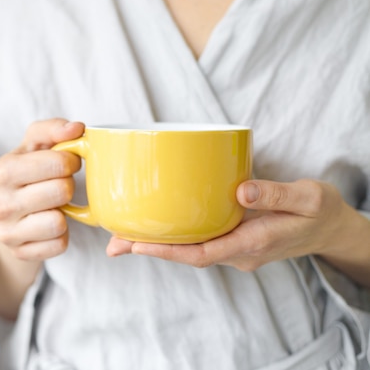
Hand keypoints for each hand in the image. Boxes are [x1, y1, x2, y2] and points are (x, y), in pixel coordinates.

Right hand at [0, 119, 83, 261]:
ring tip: (54, 207)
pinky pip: (59, 245)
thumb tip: (76, 128)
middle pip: (61, 191)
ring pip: (58, 222)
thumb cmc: (29, 173)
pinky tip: (50, 226)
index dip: (71, 161)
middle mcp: (0, 202)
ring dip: (65, 214)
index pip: (58, 163)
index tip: (68, 163)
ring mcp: (7, 231)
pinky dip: (62, 236)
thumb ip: (54, 129)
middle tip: (61, 186)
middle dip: (68, 187)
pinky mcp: (20, 252)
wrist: (10, 214)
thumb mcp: (35, 146)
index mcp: (4, 169)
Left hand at [106, 179, 362, 273]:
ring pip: (190, 249)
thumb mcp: (308, 197)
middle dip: (150, 249)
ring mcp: (236, 247)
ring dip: (158, 244)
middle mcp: (240, 251)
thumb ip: (276, 194)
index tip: (136, 244)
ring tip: (121, 235)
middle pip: (188, 254)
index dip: (168, 251)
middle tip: (113, 242)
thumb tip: (239, 191)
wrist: (332, 228)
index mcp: (255, 243)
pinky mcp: (233, 237)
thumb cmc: (320, 211)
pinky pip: (198, 239)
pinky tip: (156, 225)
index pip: (203, 253)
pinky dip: (174, 235)